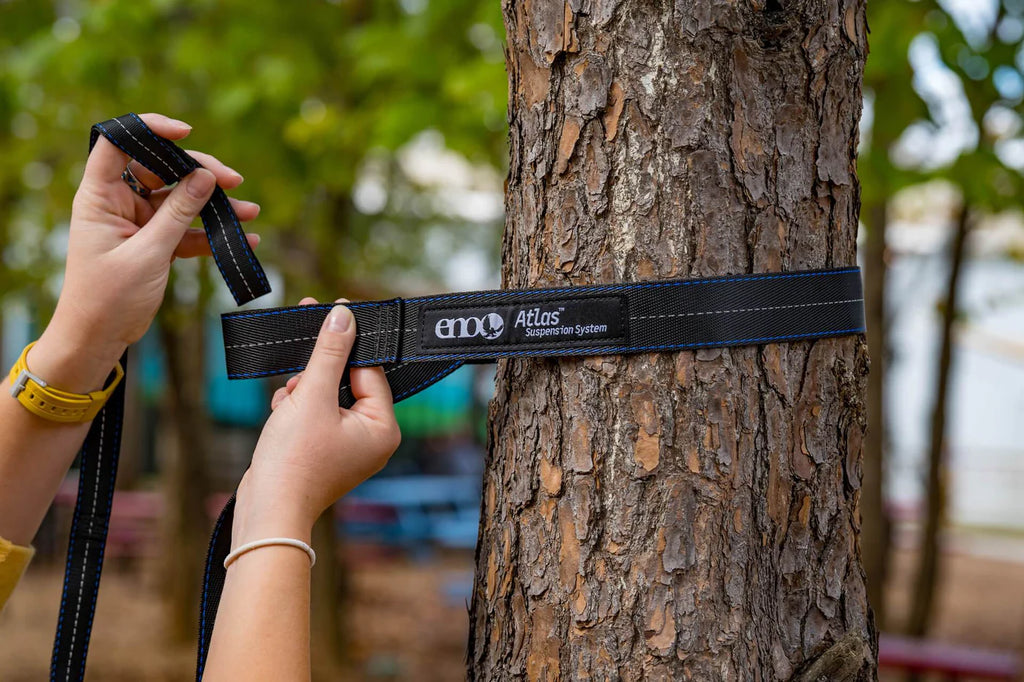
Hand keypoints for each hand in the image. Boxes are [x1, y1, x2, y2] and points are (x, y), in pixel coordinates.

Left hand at [29, 113, 260, 392]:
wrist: (98, 339)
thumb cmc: (108, 297)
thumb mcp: (148, 253)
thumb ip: (178, 213)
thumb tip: (205, 177)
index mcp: (100, 196)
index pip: (120, 144)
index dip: (149, 130)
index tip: (185, 133)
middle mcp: (119, 203)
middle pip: (161, 169)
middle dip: (199, 173)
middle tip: (233, 181)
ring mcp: (138, 223)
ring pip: (181, 201)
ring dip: (214, 206)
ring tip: (250, 212)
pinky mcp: (155, 244)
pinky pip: (188, 230)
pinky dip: (212, 234)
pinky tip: (243, 239)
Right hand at [232, 298, 400, 547]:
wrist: (267, 511)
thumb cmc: (294, 460)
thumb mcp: (311, 396)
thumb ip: (329, 353)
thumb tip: (344, 315)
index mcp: (383, 427)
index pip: (370, 370)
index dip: (348, 343)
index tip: (332, 311)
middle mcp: (371, 438)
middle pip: (348, 381)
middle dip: (318, 372)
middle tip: (300, 362)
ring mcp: (347, 447)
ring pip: (326, 396)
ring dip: (303, 390)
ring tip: (288, 402)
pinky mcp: (322, 451)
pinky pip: (314, 415)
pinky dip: (295, 409)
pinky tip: (281, 413)